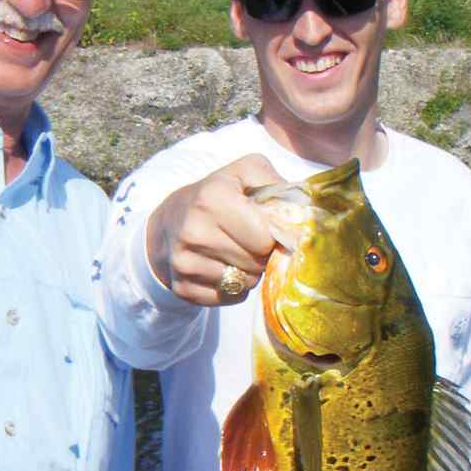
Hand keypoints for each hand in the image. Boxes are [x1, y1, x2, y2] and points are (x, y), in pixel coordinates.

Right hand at [145, 154, 285, 306]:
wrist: (167, 223)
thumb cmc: (215, 195)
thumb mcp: (243, 172)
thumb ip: (275, 182)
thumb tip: (302, 210)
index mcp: (212, 199)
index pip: (264, 237)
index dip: (272, 235)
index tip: (265, 227)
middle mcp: (194, 232)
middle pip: (256, 262)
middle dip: (262, 254)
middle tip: (250, 241)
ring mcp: (185, 263)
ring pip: (245, 283)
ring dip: (250, 272)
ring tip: (236, 253)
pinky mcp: (182, 289)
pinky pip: (230, 298)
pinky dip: (234, 288)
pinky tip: (223, 267)